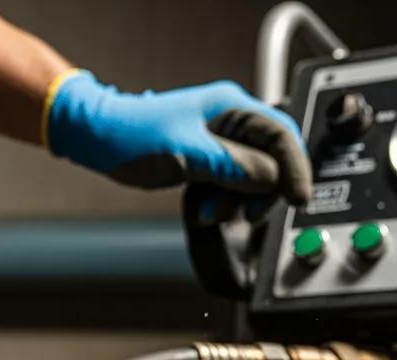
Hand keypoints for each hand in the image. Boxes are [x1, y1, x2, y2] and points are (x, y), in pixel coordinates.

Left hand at [45, 72, 311, 214]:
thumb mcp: (187, 156)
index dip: (295, 168)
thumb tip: (270, 179)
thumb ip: (232, 167)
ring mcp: (220, 141)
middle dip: (262, 193)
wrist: (98, 139)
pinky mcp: (207, 160)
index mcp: (232, 108)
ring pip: (251, 178)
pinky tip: (205, 211)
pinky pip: (230, 184)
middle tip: (246, 215)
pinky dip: (223, 202)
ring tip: (214, 215)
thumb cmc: (133, 138)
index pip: (283, 135)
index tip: (298, 198)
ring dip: (238, 202)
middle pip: (273, 161)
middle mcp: (231, 122)